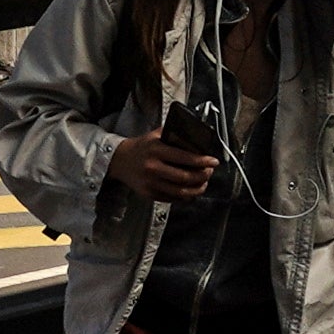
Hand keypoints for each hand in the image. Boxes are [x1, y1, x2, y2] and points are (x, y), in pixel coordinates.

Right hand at [109, 129, 223, 206]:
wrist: (120, 161)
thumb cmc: (141, 147)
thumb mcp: (155, 135)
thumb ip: (174, 135)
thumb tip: (196, 137)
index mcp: (156, 150)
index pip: (185, 158)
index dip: (203, 161)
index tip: (213, 161)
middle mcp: (153, 167)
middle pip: (185, 177)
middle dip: (203, 175)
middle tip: (209, 172)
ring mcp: (151, 183)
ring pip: (181, 192)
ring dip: (197, 189)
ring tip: (203, 183)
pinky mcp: (150, 194)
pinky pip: (173, 199)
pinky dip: (185, 196)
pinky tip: (191, 191)